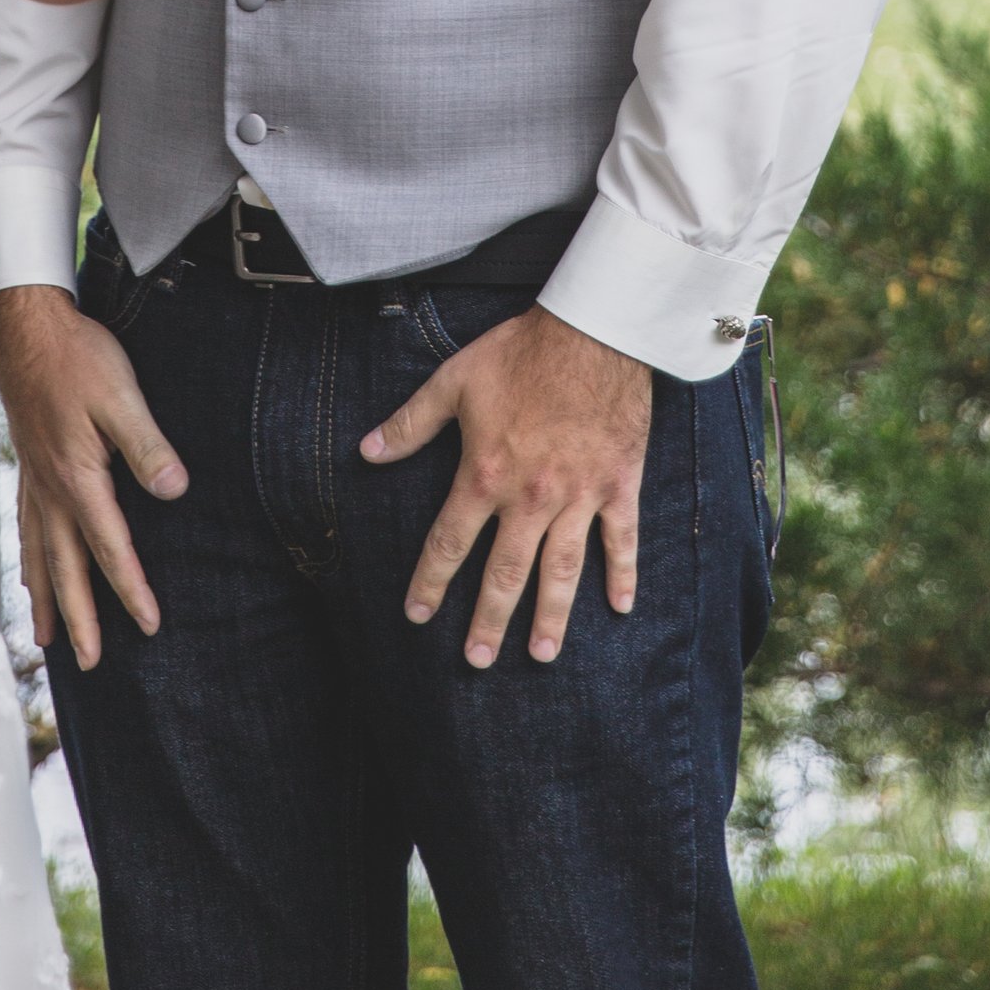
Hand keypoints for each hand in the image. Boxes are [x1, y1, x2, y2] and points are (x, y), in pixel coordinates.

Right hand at [0, 283, 188, 670]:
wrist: (26, 327)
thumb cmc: (76, 358)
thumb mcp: (122, 396)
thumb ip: (147, 446)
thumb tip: (175, 492)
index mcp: (78, 479)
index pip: (110, 548)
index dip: (132, 589)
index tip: (151, 625)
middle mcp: (51, 490)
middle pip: (66, 568)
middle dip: (79, 619)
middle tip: (89, 664)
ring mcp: (35, 481)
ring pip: (40, 555)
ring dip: (47, 600)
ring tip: (47, 640)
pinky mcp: (29, 467)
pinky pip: (25, 530)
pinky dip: (28, 562)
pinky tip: (29, 574)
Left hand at [361, 305, 650, 667]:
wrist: (592, 329)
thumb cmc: (521, 351)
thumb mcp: (454, 380)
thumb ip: (410, 423)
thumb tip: (366, 452)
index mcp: (486, 474)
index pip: (450, 542)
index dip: (431, 581)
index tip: (417, 614)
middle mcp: (531, 497)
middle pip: (505, 573)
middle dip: (488, 620)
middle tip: (476, 661)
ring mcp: (578, 495)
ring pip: (562, 570)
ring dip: (550, 617)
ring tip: (540, 655)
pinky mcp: (617, 484)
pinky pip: (621, 539)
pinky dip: (623, 575)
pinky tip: (621, 608)